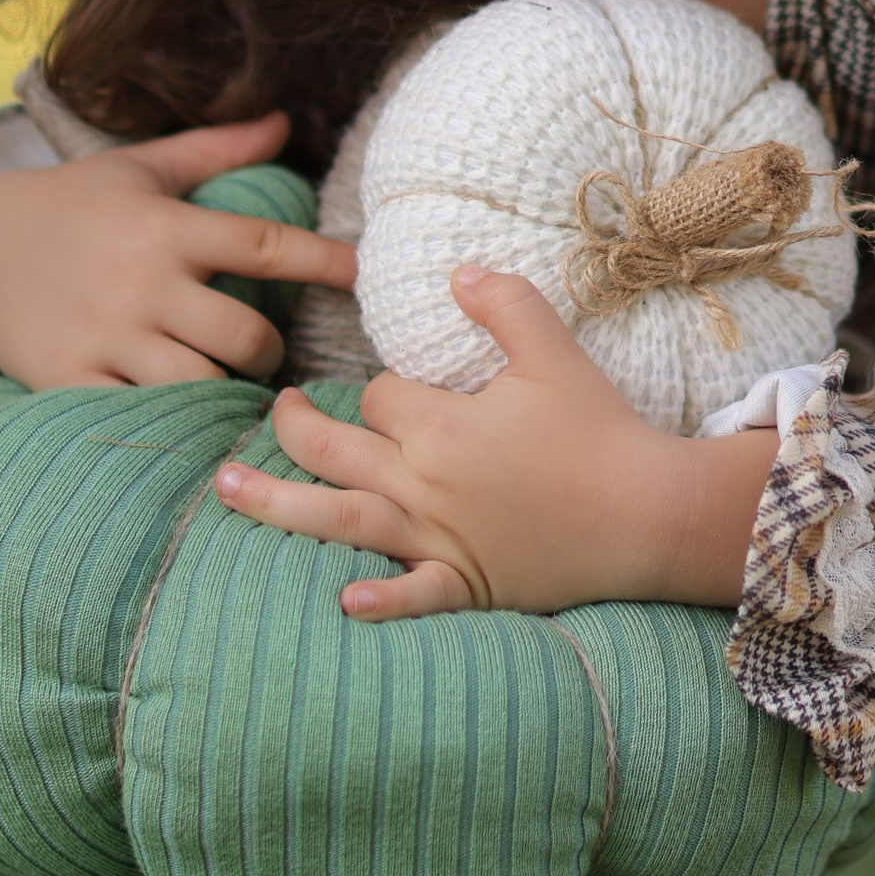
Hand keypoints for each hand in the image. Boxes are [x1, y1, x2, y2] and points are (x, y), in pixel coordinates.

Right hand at [0, 114, 357, 392]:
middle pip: (245, 335)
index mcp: (166, 226)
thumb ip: (214, 151)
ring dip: (227, 390)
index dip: (323, 261)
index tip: (364, 276)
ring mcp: (106, 335)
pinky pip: (142, 415)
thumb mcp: (138, 169)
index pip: (265, 244)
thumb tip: (284, 122)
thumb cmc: (69, 205)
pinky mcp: (70, 379)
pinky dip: (172, 421)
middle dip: (269, 352)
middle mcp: (142, 281)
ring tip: (226, 384)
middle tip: (261, 353)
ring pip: (202, 382)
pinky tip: (182, 416)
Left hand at [215, 268, 779, 619]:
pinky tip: (343, 603)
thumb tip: (455, 271)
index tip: (410, 394)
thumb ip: (503, 303)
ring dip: (276, 504)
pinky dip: (380, 601)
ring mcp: (439, 540)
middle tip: (276, 414)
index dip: (385, 391)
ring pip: (338, 518)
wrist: (650, 514)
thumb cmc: (601, 431)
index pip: (378, 397)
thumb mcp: (554, 352)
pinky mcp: (467, 583)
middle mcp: (424, 484)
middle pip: (335, 449)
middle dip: (296, 428)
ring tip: (224, 492)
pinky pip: (414, 596)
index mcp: (440, 426)